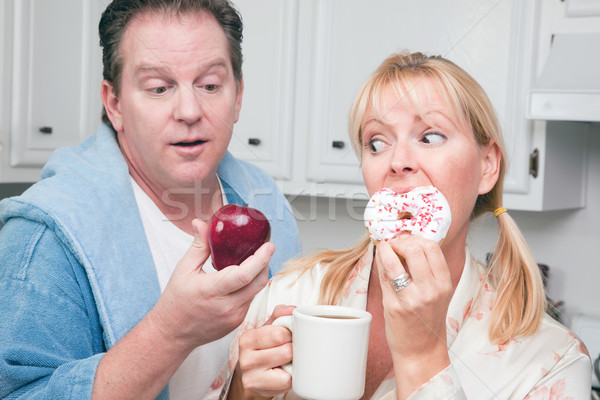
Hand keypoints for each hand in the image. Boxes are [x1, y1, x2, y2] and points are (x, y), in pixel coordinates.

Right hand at [151, 219, 272, 349]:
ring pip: (256, 292)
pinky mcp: (237, 322)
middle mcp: (226, 306)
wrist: (172, 333)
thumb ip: (199, 246)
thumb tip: (203, 224)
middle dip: (265, 263)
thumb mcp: (183, 269)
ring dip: (258, 275)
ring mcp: (234, 317)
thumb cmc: (175, 301)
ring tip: (253, 260)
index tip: (269, 245)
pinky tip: (242, 279)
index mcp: (211, 291)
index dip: (260, 259)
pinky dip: (250, 287)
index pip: (244, 275)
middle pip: (258, 283)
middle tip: (265, 248)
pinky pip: (250, 300)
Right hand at [235, 305, 294, 398]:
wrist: (251, 376)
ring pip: (287, 365)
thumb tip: (292, 309)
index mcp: (248, 338)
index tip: (289, 336)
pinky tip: (282, 373)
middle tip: (289, 349)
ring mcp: (251, 375)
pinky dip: (290, 378)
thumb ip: (279, 315)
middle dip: (292, 349)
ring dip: (292, 363)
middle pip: (286, 350)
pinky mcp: (258, 389)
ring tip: (285, 361)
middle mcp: (245, 357)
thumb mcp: (268, 329)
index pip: (279, 333)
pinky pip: (287, 382)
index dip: (290, 334)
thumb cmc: (262, 350)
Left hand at [375, 235, 452, 394]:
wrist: (421, 351)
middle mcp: (430, 291)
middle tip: (394, 243)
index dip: (416, 238)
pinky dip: (380, 264)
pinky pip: (383, 277)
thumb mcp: (437, 293)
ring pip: (394, 261)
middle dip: (400, 241)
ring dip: (385, 249)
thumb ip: (427, 270)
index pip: (432, 248)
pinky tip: (381, 262)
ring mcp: (411, 299)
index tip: (407, 238)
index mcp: (444, 285)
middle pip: (414, 250)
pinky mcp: (393, 307)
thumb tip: (407, 243)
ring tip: (384, 249)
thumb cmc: (427, 321)